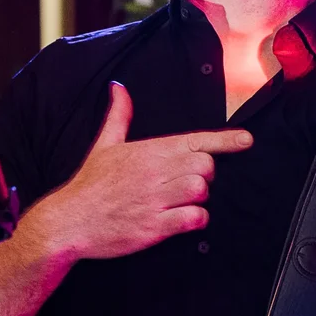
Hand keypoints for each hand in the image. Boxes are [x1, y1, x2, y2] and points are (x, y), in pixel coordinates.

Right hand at [30, 85, 253, 262]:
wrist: (68, 220)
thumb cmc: (89, 184)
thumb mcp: (103, 145)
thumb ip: (119, 116)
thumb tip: (119, 88)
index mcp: (147, 150)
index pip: (195, 141)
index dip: (226, 141)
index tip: (247, 140)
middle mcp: (154, 172)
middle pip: (205, 166)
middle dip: (205, 176)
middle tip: (187, 182)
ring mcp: (155, 199)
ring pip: (201, 190)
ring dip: (199, 198)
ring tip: (181, 201)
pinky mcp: (155, 226)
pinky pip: (193, 219)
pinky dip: (195, 220)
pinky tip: (183, 220)